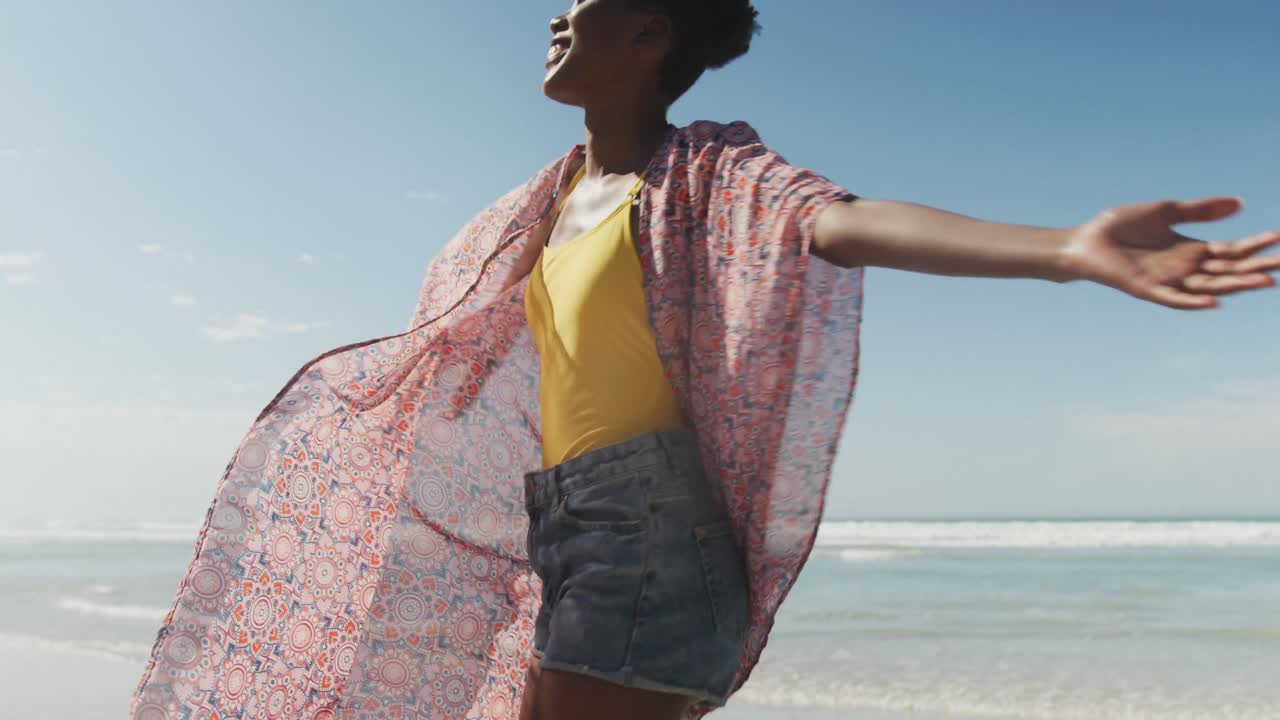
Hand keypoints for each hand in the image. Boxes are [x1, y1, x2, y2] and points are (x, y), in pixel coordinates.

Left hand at [1057, 197, 1279, 308]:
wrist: (1084, 240)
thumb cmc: (1120, 226)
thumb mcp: (1167, 211)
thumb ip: (1202, 211)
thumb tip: (1241, 203)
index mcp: (1190, 250)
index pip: (1231, 251)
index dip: (1255, 245)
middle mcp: (1184, 268)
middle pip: (1228, 270)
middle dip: (1257, 268)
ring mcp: (1168, 281)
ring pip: (1210, 286)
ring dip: (1237, 285)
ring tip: (1266, 282)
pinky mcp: (1147, 290)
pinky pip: (1175, 299)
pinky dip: (1194, 301)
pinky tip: (1214, 301)